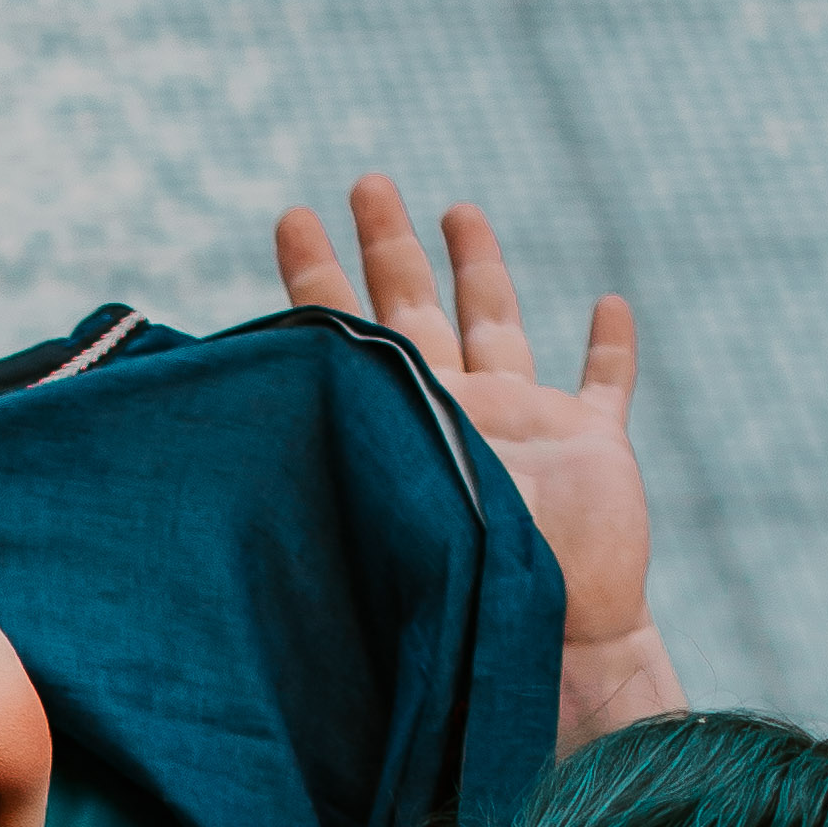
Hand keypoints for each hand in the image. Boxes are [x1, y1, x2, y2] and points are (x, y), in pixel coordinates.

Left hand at [276, 179, 683, 753]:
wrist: (545, 644)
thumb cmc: (451, 592)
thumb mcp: (375, 510)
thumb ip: (330, 463)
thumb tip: (217, 449)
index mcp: (396, 419)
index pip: (343, 328)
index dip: (315, 273)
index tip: (289, 214)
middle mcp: (456, 408)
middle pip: (414, 305)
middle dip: (387, 243)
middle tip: (363, 182)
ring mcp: (527, 423)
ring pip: (499, 324)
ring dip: (480, 267)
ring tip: (456, 210)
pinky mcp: (593, 444)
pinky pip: (606, 382)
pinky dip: (610, 345)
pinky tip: (608, 303)